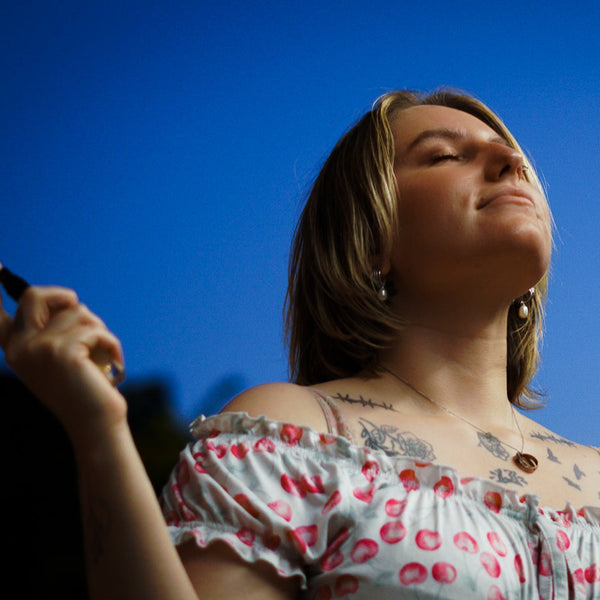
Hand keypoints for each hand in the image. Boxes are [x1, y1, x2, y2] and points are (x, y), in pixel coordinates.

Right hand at [0, 285, 127, 440]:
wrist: (96, 423)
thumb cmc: (86, 388)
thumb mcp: (63, 356)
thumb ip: (55, 330)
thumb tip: (69, 301)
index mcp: (15, 348)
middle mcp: (19, 348)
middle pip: (35, 295)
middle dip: (67, 298)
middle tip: (86, 321)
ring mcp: (38, 349)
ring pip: (77, 312)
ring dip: (99, 330)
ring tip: (101, 357)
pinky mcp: (62, 352)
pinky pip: (96, 330)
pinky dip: (112, 344)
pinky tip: (113, 364)